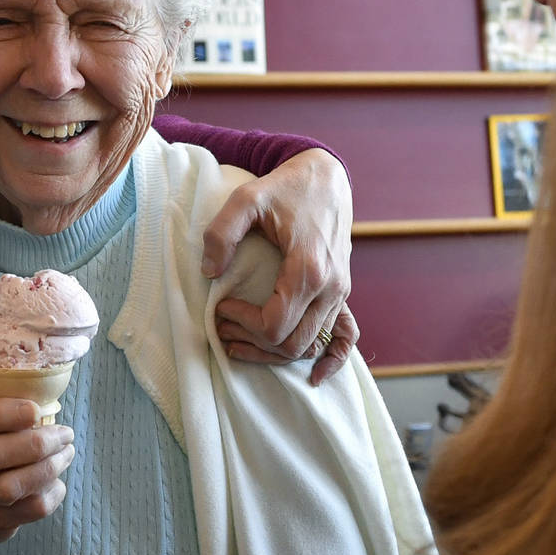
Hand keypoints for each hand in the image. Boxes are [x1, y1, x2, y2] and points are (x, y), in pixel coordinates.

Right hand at [0, 398, 75, 554]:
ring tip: (66, 452)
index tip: (35, 409)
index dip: (6, 414)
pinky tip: (56, 480)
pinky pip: (30, 508)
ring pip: (14, 485)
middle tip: (64, 433)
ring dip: (49, 466)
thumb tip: (42, 402)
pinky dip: (52, 492)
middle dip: (38, 441)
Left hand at [203, 148, 354, 384]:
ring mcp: (340, 293)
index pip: (274, 325)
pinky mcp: (342, 292)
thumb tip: (210, 273)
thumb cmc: (284, 188)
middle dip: (253, 343)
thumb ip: (221, 233)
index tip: (220, 307)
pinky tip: (315, 378)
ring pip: (311, 346)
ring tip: (238, 341)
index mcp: (307, 269)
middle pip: (292, 344)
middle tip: (222, 327)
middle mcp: (330, 288)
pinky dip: (332, 360)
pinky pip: (345, 337)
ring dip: (273, 353)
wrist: (326, 177)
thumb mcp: (245, 199)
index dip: (242, 324)